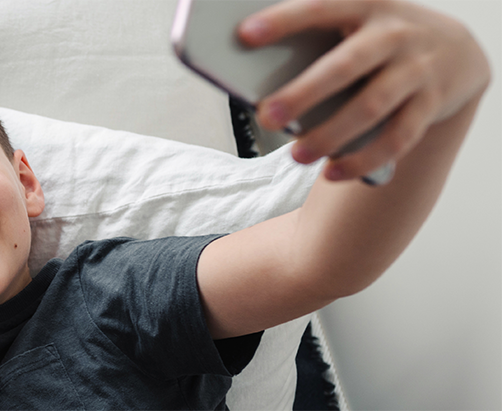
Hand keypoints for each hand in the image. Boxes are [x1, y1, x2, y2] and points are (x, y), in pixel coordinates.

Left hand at [239, 0, 489, 180]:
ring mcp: (417, 69)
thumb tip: (255, 66)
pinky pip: (399, 137)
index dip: (284, 20)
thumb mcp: (355, 19)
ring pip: (372, 107)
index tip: (245, 35)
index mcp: (366, 5)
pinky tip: (333, 173)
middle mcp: (394, 34)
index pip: (321, 8)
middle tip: (266, 117)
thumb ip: (315, 35)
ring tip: (297, 156)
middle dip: (304, 93)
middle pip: (346, 66)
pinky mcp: (431, 103)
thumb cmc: (377, 35)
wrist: (454, 48)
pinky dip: (365, 159)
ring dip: (332, 135)